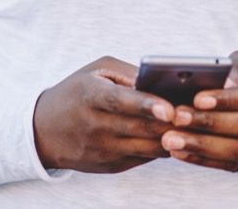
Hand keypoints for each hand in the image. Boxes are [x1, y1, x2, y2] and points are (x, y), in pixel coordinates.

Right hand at [33, 56, 175, 172]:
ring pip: (146, 147)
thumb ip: (129, 73)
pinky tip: (171, 136)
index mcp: (90, 96)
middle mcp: (95, 125)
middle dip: (169, 124)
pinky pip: (143, 158)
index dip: (146, 105)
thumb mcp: (97, 71)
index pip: (120, 102)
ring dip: (170, 138)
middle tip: (193, 115)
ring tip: (188, 126)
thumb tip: (162, 81)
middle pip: (139, 128)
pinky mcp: (109, 166)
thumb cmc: (77, 92)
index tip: (168, 108)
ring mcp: (102, 150)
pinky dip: (159, 148)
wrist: (44, 130)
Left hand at [161, 50, 237, 172]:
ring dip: (202, 146)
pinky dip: (202, 160)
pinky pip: (229, 166)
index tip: (197, 98)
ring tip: (172, 139)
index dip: (227, 99)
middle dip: (210, 123)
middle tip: (177, 117)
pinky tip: (180, 152)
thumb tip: (225, 82)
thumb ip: (236, 67)